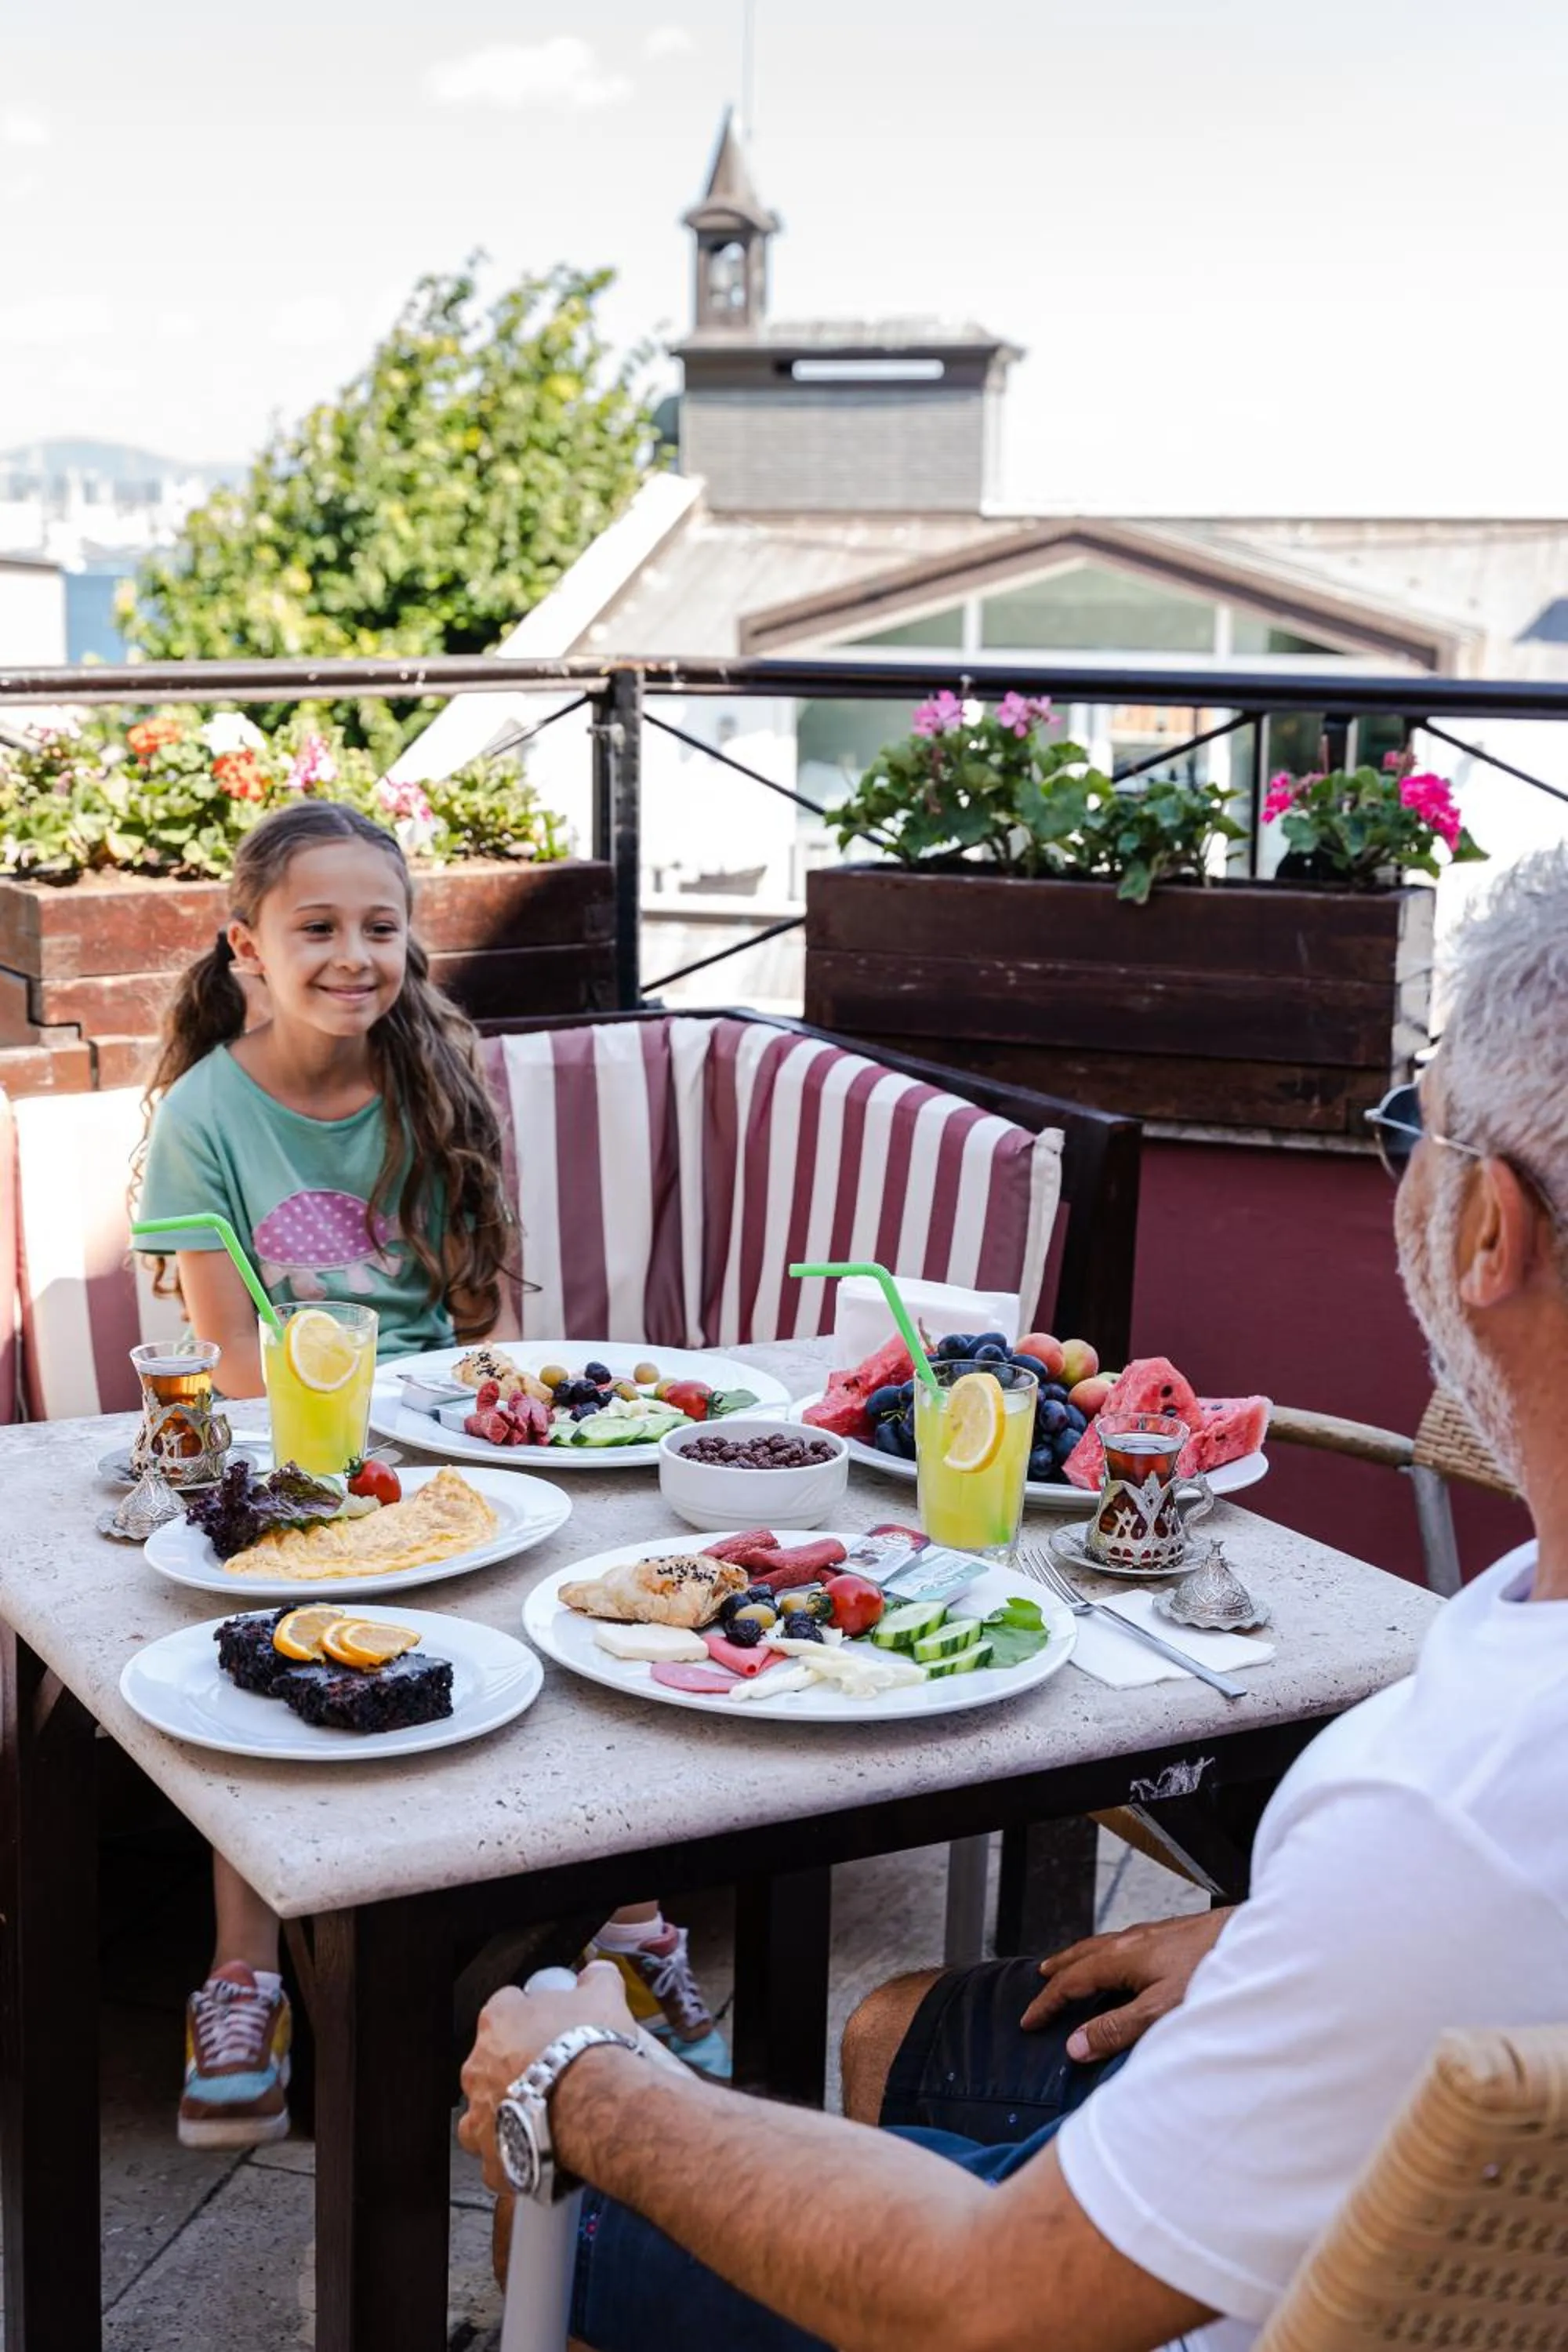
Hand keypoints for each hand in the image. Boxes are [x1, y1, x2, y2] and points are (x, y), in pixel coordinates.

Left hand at [458, 1961, 636, 2192]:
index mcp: (499, 2021)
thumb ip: (595, 1979)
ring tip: (542, 2115)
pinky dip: (515, 2157)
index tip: (548, 2024)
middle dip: (517, 2067)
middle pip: (491, 2061)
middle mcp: (479, 2066)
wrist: (595, 2106)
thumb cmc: (591, 2051)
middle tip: (551, 2072)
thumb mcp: (603, 1995)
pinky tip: (540, 2150)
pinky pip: (497, 2158)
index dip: (529, 2014)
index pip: (504, 2007)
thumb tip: (598, 1974)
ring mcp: (481, 2113)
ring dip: (508, 2111)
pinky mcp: (492, 2155)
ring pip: (485, 2110)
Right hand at [1021, 1907, 1233, 2061]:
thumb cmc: (1215, 1975)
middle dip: (1061, 1969)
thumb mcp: (1161, 2012)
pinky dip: (1111, 1953)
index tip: (1030, 2019)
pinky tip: (1129, 1960)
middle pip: (1084, 1953)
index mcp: (1124, 1958)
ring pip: (1107, 1944)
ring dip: (1084, 1958)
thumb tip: (1076, 2045)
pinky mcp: (1176, 1933)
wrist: (1259, 1940)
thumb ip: (1118, 2030)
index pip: (1073, 1981)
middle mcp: (1134, 1940)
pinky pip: (1128, 1941)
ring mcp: (1156, 1933)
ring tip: (1076, 1966)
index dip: (1049, 2002)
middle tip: (1042, 1979)